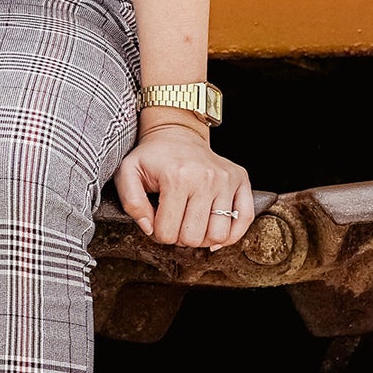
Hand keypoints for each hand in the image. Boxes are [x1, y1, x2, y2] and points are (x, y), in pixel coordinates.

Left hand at [113, 118, 253, 251]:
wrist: (177, 134)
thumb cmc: (152, 157)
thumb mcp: (127, 173)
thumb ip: (131, 203)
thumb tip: (149, 228)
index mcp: (176, 177)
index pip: (167, 233)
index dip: (158, 233)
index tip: (157, 220)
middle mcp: (205, 178)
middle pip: (194, 237)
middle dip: (180, 237)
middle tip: (175, 222)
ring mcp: (225, 179)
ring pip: (219, 234)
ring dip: (203, 238)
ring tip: (193, 224)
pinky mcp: (240, 179)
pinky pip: (244, 218)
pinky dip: (231, 234)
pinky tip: (214, 232)